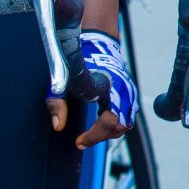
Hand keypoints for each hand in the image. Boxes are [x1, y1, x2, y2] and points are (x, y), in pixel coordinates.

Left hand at [60, 28, 137, 148]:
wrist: (98, 46)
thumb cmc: (77, 65)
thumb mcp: (62, 82)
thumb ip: (56, 103)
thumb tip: (57, 126)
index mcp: (108, 88)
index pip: (108, 121)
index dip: (93, 136)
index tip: (78, 142)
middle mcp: (124, 92)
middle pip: (119, 126)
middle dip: (100, 137)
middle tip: (82, 141)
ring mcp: (130, 93)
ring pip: (125, 124)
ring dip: (108, 133)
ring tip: (90, 134)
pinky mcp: (132, 95)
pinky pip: (128, 118)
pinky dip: (115, 126)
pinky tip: (99, 125)